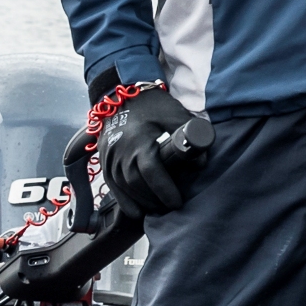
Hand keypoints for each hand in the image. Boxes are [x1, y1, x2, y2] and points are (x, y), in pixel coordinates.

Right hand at [95, 83, 206, 217]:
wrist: (120, 94)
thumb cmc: (151, 105)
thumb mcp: (174, 114)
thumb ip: (189, 136)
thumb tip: (202, 163)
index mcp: (139, 140)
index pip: (152, 172)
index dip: (165, 190)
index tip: (178, 202)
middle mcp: (121, 152)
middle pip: (137, 185)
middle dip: (155, 200)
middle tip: (172, 207)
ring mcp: (109, 157)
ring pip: (124, 188)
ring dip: (142, 202)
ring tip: (159, 208)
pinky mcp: (104, 161)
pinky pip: (112, 187)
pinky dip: (125, 202)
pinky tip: (138, 211)